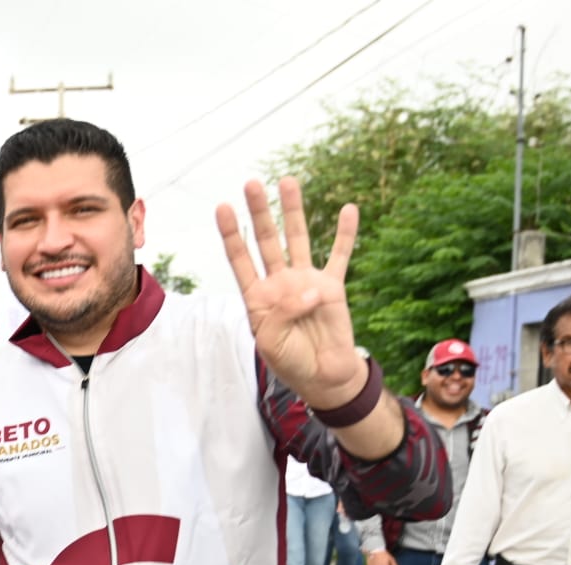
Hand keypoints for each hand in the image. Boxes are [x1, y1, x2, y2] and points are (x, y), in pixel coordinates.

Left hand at [217, 177, 364, 409]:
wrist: (323, 376)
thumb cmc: (291, 361)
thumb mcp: (270, 342)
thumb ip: (281, 313)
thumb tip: (309, 289)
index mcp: (257, 296)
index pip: (240, 259)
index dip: (231, 234)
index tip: (222, 207)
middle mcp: (279, 282)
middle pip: (266, 240)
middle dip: (258, 212)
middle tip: (251, 183)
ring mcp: (306, 280)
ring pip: (298, 238)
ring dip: (292, 211)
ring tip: (287, 182)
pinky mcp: (333, 286)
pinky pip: (340, 255)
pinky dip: (345, 233)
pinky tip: (348, 209)